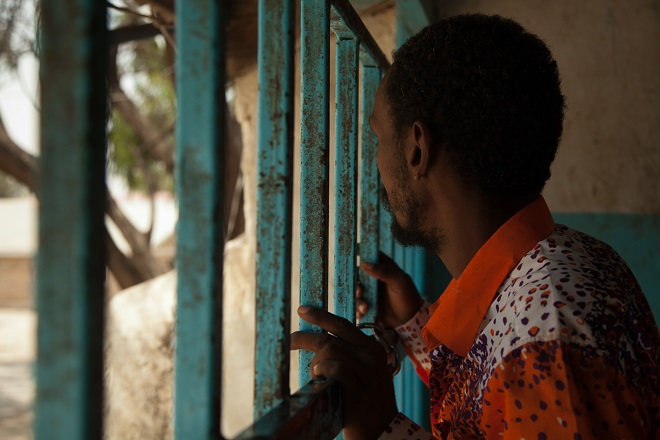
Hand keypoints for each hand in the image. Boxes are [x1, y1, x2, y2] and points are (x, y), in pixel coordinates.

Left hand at [290, 306, 397, 439]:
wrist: (384, 432)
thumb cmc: (367, 403)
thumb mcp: (365, 373)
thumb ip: (350, 355)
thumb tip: (320, 342)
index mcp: (373, 348)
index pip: (343, 324)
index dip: (321, 316)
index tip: (302, 309)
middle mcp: (372, 356)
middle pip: (331, 337)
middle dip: (306, 338)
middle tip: (290, 341)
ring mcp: (366, 372)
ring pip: (330, 350)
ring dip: (315, 362)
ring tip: (315, 375)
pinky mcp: (359, 388)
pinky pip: (334, 368)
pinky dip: (322, 370)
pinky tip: (320, 379)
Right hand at [357, 252, 422, 327]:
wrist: (409, 321)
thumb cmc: (408, 297)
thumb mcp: (399, 281)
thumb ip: (384, 271)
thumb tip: (363, 264)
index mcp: (383, 267)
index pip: (370, 255)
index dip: (360, 254)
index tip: (351, 257)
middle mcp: (375, 278)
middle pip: (358, 274)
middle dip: (357, 284)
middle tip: (360, 292)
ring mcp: (371, 291)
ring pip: (357, 291)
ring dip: (358, 299)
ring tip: (365, 308)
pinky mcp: (368, 304)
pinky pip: (358, 304)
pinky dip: (358, 309)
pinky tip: (363, 313)